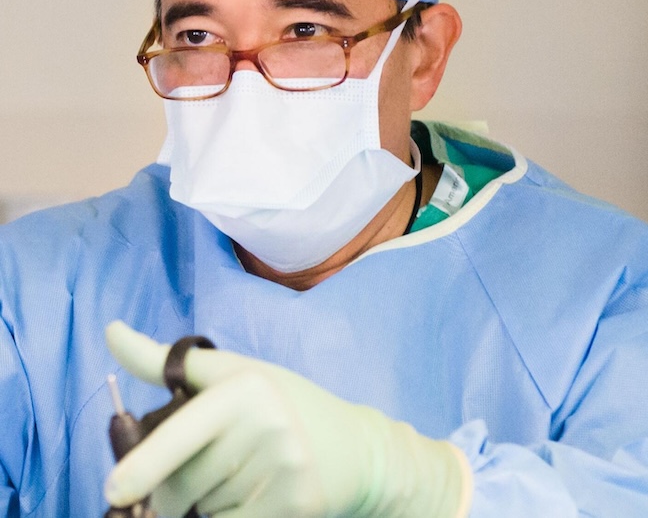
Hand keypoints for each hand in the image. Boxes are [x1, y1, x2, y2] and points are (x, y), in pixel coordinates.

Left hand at [104, 321, 471, 517]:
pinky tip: (252, 498)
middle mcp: (267, 423)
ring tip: (241, 477)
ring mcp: (285, 466)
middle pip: (181, 483)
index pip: (181, 432)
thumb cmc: (282, 402)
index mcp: (245, 385)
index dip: (144, 464)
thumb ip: (169, 362)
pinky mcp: (296, 504)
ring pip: (202, 510)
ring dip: (204, 504)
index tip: (116, 488)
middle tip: (206, 469)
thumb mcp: (232, 373)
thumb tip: (111, 331)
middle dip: (174, 488)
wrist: (353, 445)